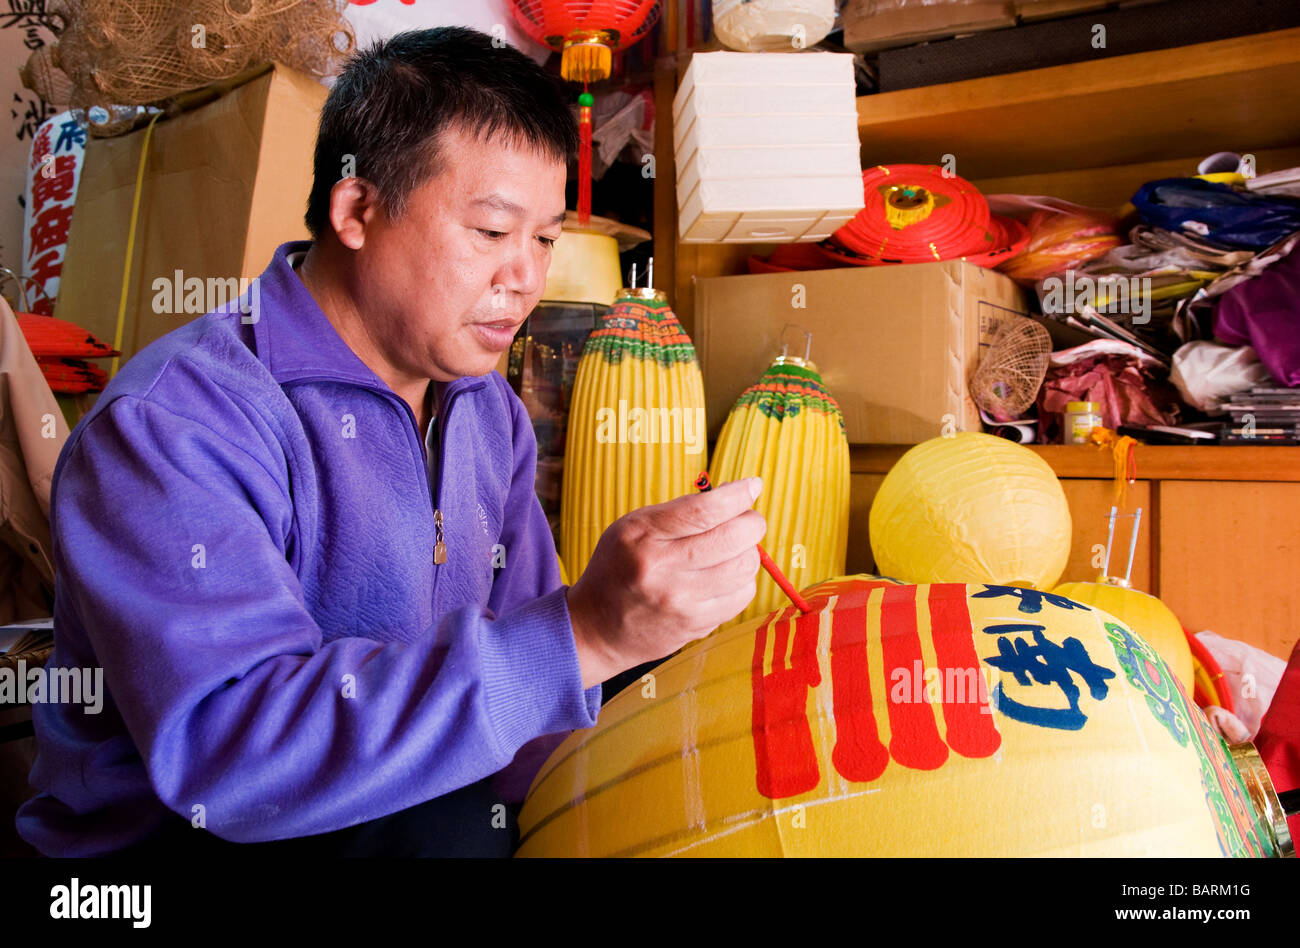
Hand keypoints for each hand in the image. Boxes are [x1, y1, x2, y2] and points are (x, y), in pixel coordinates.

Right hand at [567, 478, 764, 689]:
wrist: (596, 628)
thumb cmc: (619, 568)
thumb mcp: (633, 527)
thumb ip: (679, 511)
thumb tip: (735, 496)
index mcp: (643, 535)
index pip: (704, 510)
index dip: (738, 495)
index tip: (752, 485)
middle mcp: (662, 569)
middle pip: (733, 538)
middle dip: (752, 523)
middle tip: (747, 521)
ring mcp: (681, 602)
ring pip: (744, 567)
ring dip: (748, 552)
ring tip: (732, 550)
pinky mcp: (696, 625)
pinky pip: (743, 595)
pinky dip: (742, 581)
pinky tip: (725, 577)